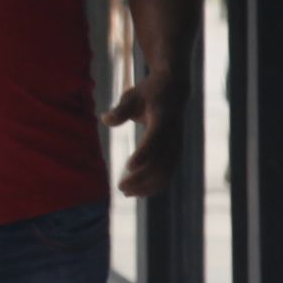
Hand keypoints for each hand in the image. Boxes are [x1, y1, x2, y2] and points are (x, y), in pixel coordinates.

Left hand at [106, 72, 174, 198]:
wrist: (173, 90)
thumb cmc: (148, 93)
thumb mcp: (133, 96)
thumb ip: (120, 110)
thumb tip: (105, 119)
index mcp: (162, 119)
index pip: (154, 139)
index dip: (143, 154)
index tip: (128, 167)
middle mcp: (173, 135)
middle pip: (160, 162)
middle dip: (141, 178)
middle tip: (120, 187)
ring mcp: (177, 145)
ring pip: (165, 173)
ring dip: (147, 186)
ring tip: (126, 192)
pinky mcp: (176, 153)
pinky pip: (168, 174)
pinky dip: (154, 186)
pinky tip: (137, 192)